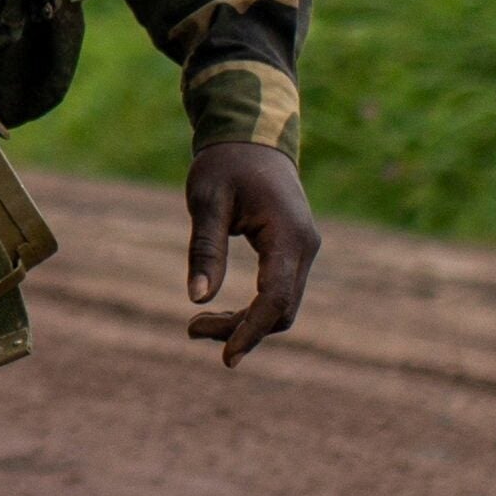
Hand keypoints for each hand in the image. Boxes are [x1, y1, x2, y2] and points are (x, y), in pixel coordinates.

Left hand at [183, 142, 319, 364]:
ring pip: (283, 306)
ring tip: (198, 325)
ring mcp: (304, 251)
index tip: (224, 356)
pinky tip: (220, 313)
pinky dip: (253, 310)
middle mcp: (305, 247)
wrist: (253, 138)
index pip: (275, 298)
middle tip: (191, 330)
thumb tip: (197, 299)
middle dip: (240, 330)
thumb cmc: (225, 165)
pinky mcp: (295, 253)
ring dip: (246, 323)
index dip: (251, 331)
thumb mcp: (206, 202)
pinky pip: (280, 293)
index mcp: (287, 235)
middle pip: (281, 310)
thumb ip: (205, 250)